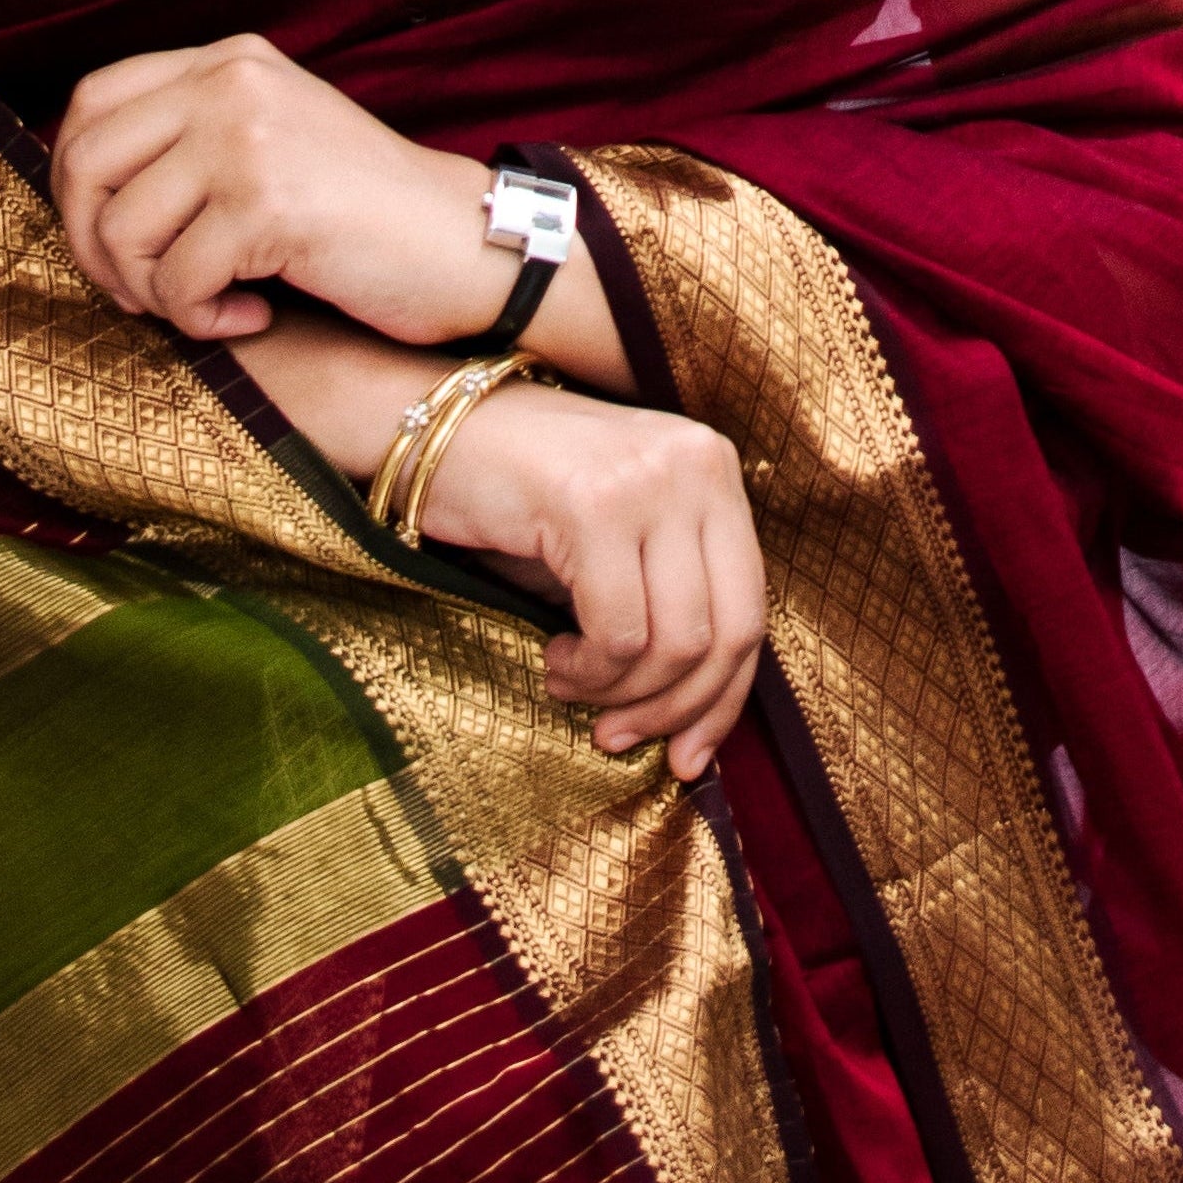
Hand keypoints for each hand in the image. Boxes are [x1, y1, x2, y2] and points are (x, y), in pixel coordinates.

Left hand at [52, 34, 477, 342]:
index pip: (91, 103)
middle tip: (142, 293)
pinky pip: (177, 283)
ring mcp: (247, 136)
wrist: (467, 245)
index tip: (108, 240)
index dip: (74, 184)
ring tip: (208, 307)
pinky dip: (202, 321)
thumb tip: (78, 191)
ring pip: (123, 230)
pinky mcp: (267, 201)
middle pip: (86, 163)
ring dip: (152, 293)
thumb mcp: (272, 141)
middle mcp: (230, 81)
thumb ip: (191, 140)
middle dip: (94, 247)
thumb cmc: (363, 216)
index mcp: (227, 61)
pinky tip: (251, 317)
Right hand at [418, 375, 766, 781]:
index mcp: (713, 466)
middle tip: (620, 736)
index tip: (690, 756)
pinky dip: (588, 670)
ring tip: (572, 683)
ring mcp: (648, 479)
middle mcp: (696, 463)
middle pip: (725, 632)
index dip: (723, 698)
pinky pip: (617, 632)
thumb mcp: (622, 534)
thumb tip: (702, 719)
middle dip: (676, 708)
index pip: (750, 607)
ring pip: (674, 643)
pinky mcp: (594, 504)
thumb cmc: (524, 494)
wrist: (431, 427)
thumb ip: (670, 593)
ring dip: (620, 692)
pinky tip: (555, 660)